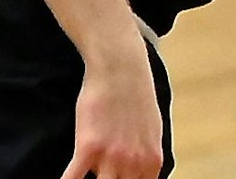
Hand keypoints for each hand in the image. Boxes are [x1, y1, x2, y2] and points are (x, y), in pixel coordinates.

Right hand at [62, 39, 163, 178]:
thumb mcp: (152, 131)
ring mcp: (112, 157)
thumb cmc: (135, 97)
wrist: (121, 68)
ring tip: (83, 174)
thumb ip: (146, 157)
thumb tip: (142, 174)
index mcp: (152, 162)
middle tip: (99, 176)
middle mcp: (134, 164)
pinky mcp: (89, 146)